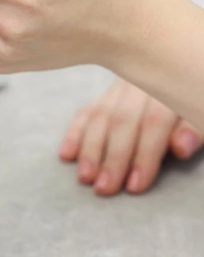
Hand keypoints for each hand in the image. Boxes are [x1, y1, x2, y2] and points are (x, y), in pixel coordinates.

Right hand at [61, 77, 202, 195]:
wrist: (180, 68)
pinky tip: (66, 154)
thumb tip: (180, 148)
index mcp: (169, 88)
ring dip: (89, 149)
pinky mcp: (108, 93)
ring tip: (85, 177)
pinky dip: (75, 133)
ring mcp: (121, 85)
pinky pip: (86, 111)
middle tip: (104, 188)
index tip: (135, 185)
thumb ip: (194, 130)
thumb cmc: (193, 102)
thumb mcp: (202, 113)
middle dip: (111, 158)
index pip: (152, 123)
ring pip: (99, 115)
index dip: (143, 155)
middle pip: (121, 120)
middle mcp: (141, 83)